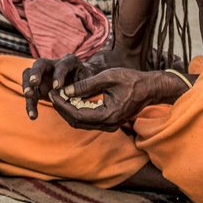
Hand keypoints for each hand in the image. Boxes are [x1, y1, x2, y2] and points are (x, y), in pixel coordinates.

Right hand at [22, 54, 93, 119]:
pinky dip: (30, 104)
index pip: (62, 65)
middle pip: (40, 64)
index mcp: (69, 62)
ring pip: (29, 75)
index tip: (57, 86)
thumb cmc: (89, 83)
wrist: (83, 84)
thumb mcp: (91, 82)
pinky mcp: (38, 87)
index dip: (59, 74)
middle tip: (34, 83)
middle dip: (36, 73)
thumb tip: (74, 93)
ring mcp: (43, 75)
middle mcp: (53, 65)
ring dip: (27, 86)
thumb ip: (83, 86)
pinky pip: (31, 94)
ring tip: (28, 96)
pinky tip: (33, 116)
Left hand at [49, 68, 169, 131]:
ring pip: (81, 123)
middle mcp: (108, 124)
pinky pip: (88, 120)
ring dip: (68, 110)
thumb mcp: (108, 77)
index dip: (62, 105)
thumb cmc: (131, 80)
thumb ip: (86, 85)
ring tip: (59, 96)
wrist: (150, 88)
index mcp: (108, 115)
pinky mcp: (109, 121)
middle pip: (77, 122)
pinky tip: (71, 99)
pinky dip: (77, 111)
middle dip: (62, 108)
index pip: (77, 115)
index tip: (52, 93)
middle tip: (52, 94)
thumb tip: (66, 90)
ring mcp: (109, 125)